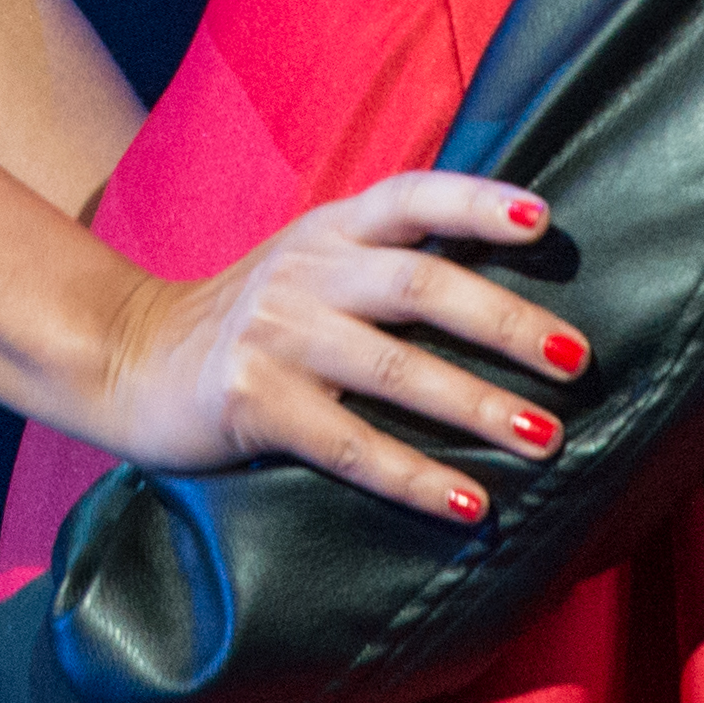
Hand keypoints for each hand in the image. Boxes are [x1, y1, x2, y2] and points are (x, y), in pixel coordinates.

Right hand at [82, 170, 581, 522]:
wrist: (128, 359)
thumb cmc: (249, 320)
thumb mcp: (309, 266)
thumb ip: (385, 263)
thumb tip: (507, 292)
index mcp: (329, 231)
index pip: (411, 197)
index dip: (478, 202)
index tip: (546, 220)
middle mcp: (306, 272)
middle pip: (421, 285)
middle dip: (506, 324)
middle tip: (576, 360)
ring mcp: (276, 336)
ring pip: (396, 368)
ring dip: (479, 407)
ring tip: (547, 440)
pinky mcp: (253, 402)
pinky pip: (351, 446)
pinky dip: (417, 478)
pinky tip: (470, 504)